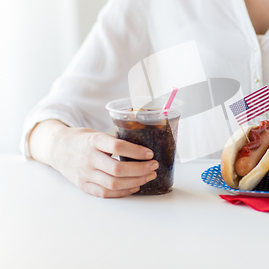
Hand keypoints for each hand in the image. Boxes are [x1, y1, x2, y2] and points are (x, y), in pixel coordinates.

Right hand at [30, 120, 157, 197]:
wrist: (56, 148)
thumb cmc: (81, 139)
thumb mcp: (96, 133)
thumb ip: (114, 141)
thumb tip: (141, 148)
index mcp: (93, 141)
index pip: (117, 146)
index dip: (136, 151)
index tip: (150, 153)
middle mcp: (88, 158)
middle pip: (118, 169)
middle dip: (141, 169)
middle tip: (154, 166)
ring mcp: (85, 174)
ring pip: (114, 184)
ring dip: (136, 181)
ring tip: (149, 176)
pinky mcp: (83, 185)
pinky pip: (106, 193)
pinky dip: (123, 192)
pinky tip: (135, 186)